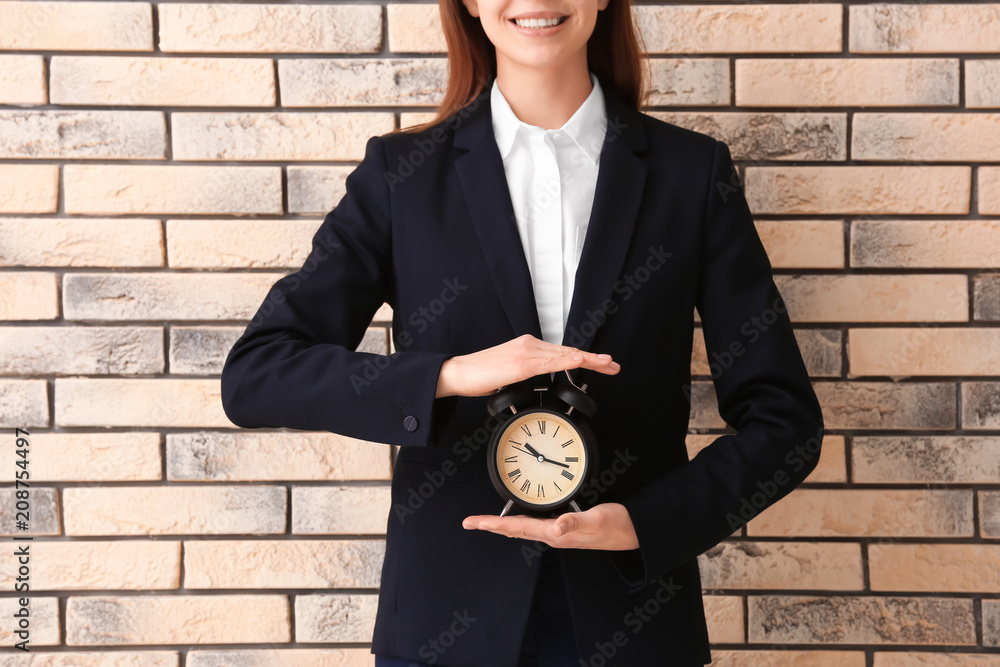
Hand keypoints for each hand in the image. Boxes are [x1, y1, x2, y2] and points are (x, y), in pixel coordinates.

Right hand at [435, 333, 620, 397]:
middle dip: (593, 358)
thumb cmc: (480, 375)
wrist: (459, 373)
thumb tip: (537, 384)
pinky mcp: (520, 363)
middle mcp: (529, 345)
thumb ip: (526, 375)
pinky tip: (581, 360)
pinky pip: (549, 362)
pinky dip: (568, 359)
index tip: (602, 363)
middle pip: (568, 351)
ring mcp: (526, 352)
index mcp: (528, 348)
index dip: (583, 357)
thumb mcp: (509, 375)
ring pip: (564, 354)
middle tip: (613, 365)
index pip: (562, 352)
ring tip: (607, 364)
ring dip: (588, 358)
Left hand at [462, 502, 638, 550]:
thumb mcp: (597, 520)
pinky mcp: (566, 528)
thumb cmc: (617, 525)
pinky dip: (521, 522)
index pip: (516, 527)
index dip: (493, 524)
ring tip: (487, 523)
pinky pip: (536, 525)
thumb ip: (576, 522)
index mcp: (556, 534)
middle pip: (514, 530)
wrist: (634, 531)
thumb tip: (555, 527)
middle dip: (491, 526)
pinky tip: (519, 520)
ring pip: (523, 529)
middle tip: (470, 523)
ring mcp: (560, 533)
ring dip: (503, 525)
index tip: (473, 523)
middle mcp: (554, 535)